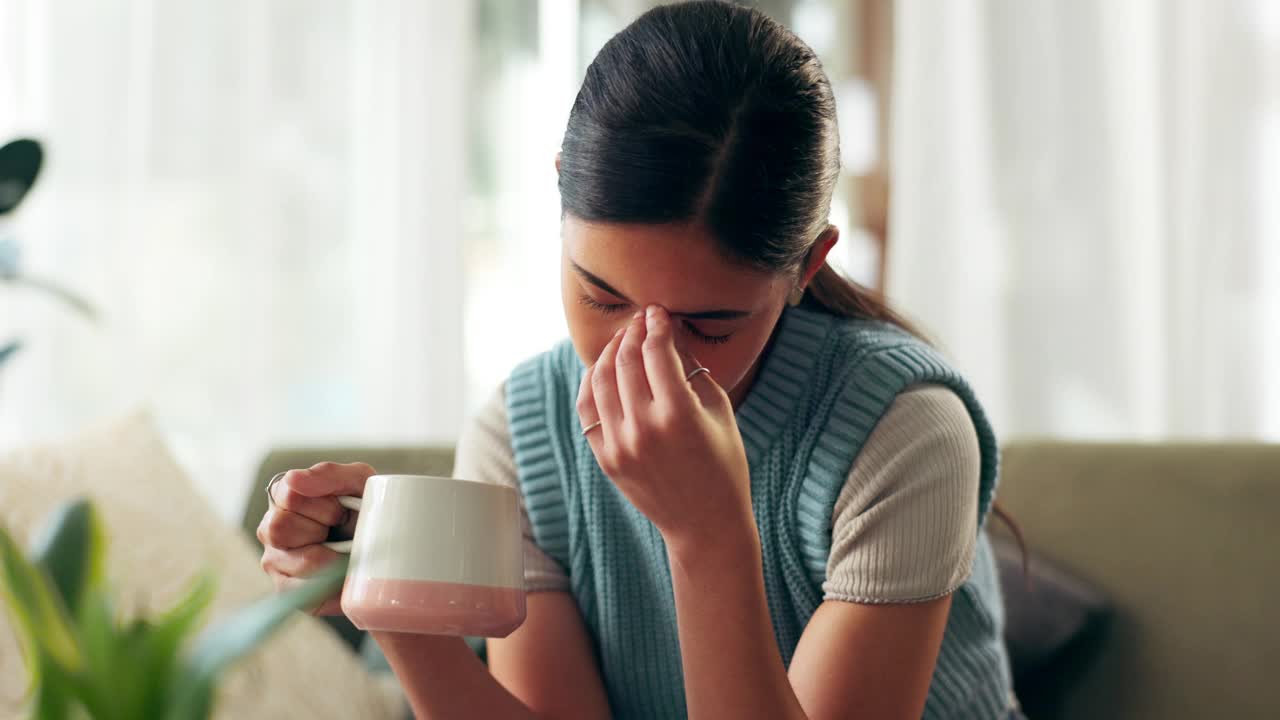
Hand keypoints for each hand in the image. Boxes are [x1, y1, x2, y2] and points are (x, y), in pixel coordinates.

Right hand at [256, 461, 373, 614]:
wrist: (387, 551)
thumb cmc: (367, 512)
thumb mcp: (358, 483)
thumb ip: (328, 474)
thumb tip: (293, 478)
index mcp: (285, 497)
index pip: (286, 495)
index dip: (322, 504)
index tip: (341, 510)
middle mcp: (271, 527)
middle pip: (280, 526)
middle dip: (322, 528)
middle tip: (341, 529)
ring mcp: (275, 559)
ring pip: (291, 559)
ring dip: (327, 555)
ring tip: (342, 550)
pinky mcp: (286, 589)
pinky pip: (298, 588)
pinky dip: (327, 579)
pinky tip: (338, 571)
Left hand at [577, 305, 753, 546]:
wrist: (705, 525)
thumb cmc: (723, 465)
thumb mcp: (719, 412)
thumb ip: (692, 370)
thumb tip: (669, 333)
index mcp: (678, 414)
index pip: (656, 352)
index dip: (656, 325)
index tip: (658, 312)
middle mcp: (644, 428)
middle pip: (625, 361)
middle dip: (632, 333)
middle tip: (640, 320)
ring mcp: (620, 445)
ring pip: (600, 380)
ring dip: (609, 352)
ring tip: (621, 341)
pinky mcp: (605, 459)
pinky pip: (587, 409)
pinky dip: (590, 383)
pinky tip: (602, 369)